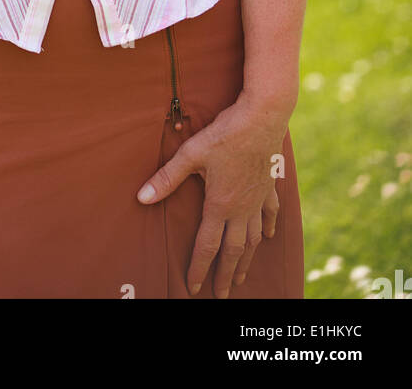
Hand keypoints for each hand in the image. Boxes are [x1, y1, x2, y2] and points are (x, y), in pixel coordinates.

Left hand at [136, 94, 290, 297]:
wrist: (262, 117)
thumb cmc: (224, 134)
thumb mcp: (191, 154)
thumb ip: (167, 178)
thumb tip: (142, 197)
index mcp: (220, 205)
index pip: (207, 245)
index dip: (199, 268)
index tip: (193, 287)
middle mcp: (241, 209)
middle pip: (233, 251)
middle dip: (225, 275)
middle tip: (221, 295)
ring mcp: (258, 199)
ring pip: (254, 239)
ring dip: (247, 260)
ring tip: (242, 277)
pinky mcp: (269, 187)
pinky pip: (270, 214)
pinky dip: (268, 228)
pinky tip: (268, 237)